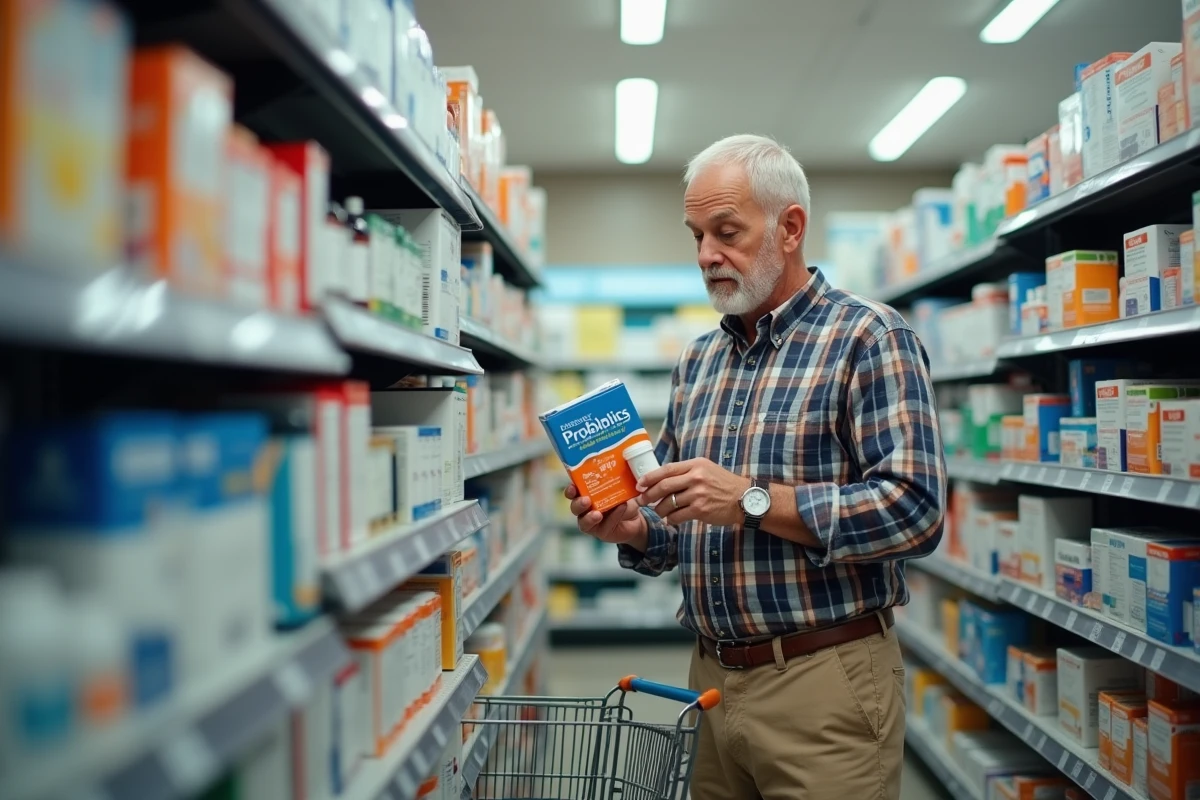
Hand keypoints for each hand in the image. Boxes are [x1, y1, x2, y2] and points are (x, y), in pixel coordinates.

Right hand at [564, 483, 647, 545]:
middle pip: (575, 508)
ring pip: (583, 522)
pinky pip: (604, 526)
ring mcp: (591, 522)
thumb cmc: (623, 499)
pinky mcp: (601, 532)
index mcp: (585, 495)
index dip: (570, 490)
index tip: (573, 487)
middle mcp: (585, 509)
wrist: (636, 518)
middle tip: (586, 500)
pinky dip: (613, 517)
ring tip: (597, 513)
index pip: (573, 492)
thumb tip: (620, 462)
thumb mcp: (621, 486)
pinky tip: (620, 508)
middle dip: (578, 504)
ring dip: (589, 517)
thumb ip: (617, 478)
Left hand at [636, 457, 750, 526]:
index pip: (666, 469)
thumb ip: (686, 471)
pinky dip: (671, 519)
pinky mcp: (701, 509)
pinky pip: (677, 515)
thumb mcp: (705, 469)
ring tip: (659, 511)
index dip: (650, 477)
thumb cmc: (723, 484)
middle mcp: (696, 477)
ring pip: (669, 503)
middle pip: (664, 486)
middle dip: (649, 495)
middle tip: (642, 500)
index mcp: (695, 464)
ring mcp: (698, 494)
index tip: (640, 484)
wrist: (744, 498)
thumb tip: (661, 478)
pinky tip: (671, 519)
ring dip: (660, 509)